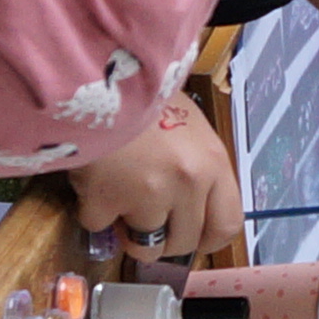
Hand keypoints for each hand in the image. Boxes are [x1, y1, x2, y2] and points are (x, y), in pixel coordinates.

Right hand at [68, 94, 236, 252]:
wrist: (97, 73)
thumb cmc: (144, 95)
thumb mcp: (188, 125)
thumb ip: (197, 168)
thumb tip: (191, 209)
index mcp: (213, 162)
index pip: (226, 225)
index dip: (207, 239)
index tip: (190, 237)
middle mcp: (187, 183)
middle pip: (183, 242)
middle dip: (164, 238)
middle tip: (146, 217)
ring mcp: (146, 195)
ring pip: (143, 246)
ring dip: (128, 230)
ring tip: (119, 201)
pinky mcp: (104, 200)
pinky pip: (99, 225)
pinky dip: (93, 211)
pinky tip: (92, 182)